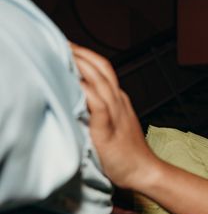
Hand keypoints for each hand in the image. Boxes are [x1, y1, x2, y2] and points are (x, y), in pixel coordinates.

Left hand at [71, 43, 156, 189]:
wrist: (144, 171)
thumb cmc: (127, 154)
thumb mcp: (114, 124)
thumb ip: (98, 110)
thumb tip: (75, 99)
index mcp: (119, 100)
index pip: (103, 69)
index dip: (85, 54)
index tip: (65, 47)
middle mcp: (119, 103)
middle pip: (101, 68)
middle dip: (79, 53)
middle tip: (58, 42)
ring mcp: (116, 115)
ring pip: (100, 82)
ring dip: (81, 66)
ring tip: (63, 54)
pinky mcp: (109, 130)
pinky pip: (100, 106)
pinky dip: (88, 92)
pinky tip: (76, 84)